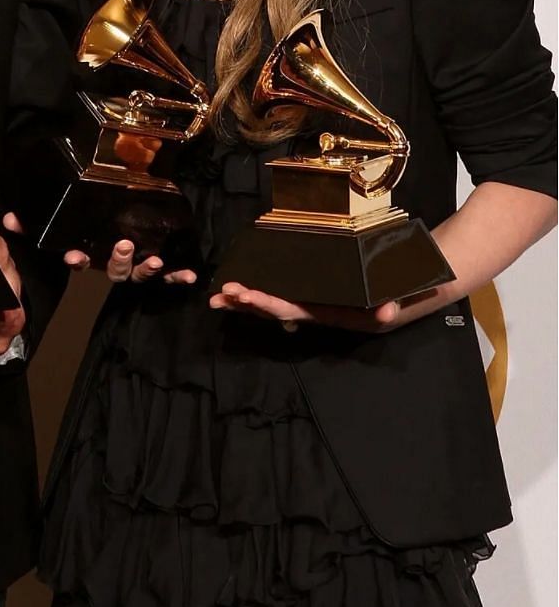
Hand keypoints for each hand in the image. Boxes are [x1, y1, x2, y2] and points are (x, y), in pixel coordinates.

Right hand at [2, 214, 195, 285]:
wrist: (125, 218)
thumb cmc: (88, 223)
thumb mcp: (61, 221)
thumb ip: (33, 224)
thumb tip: (8, 218)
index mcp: (91, 252)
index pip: (80, 259)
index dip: (77, 259)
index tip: (74, 256)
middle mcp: (111, 261)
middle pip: (113, 269)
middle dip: (118, 260)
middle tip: (123, 245)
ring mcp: (134, 264)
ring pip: (138, 273)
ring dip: (147, 269)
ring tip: (155, 261)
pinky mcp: (156, 263)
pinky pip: (168, 275)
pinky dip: (178, 276)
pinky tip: (190, 276)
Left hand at [209, 281, 402, 334]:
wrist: (388, 305)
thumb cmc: (386, 302)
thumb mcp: (390, 305)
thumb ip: (387, 310)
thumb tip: (388, 312)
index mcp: (320, 313)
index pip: (289, 309)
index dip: (267, 303)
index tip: (246, 295)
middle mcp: (307, 312)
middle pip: (270, 309)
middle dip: (246, 302)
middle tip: (222, 294)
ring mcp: (302, 304)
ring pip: (267, 305)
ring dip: (241, 303)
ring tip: (217, 298)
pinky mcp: (301, 295)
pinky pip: (272, 296)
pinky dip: (251, 295)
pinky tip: (232, 293)